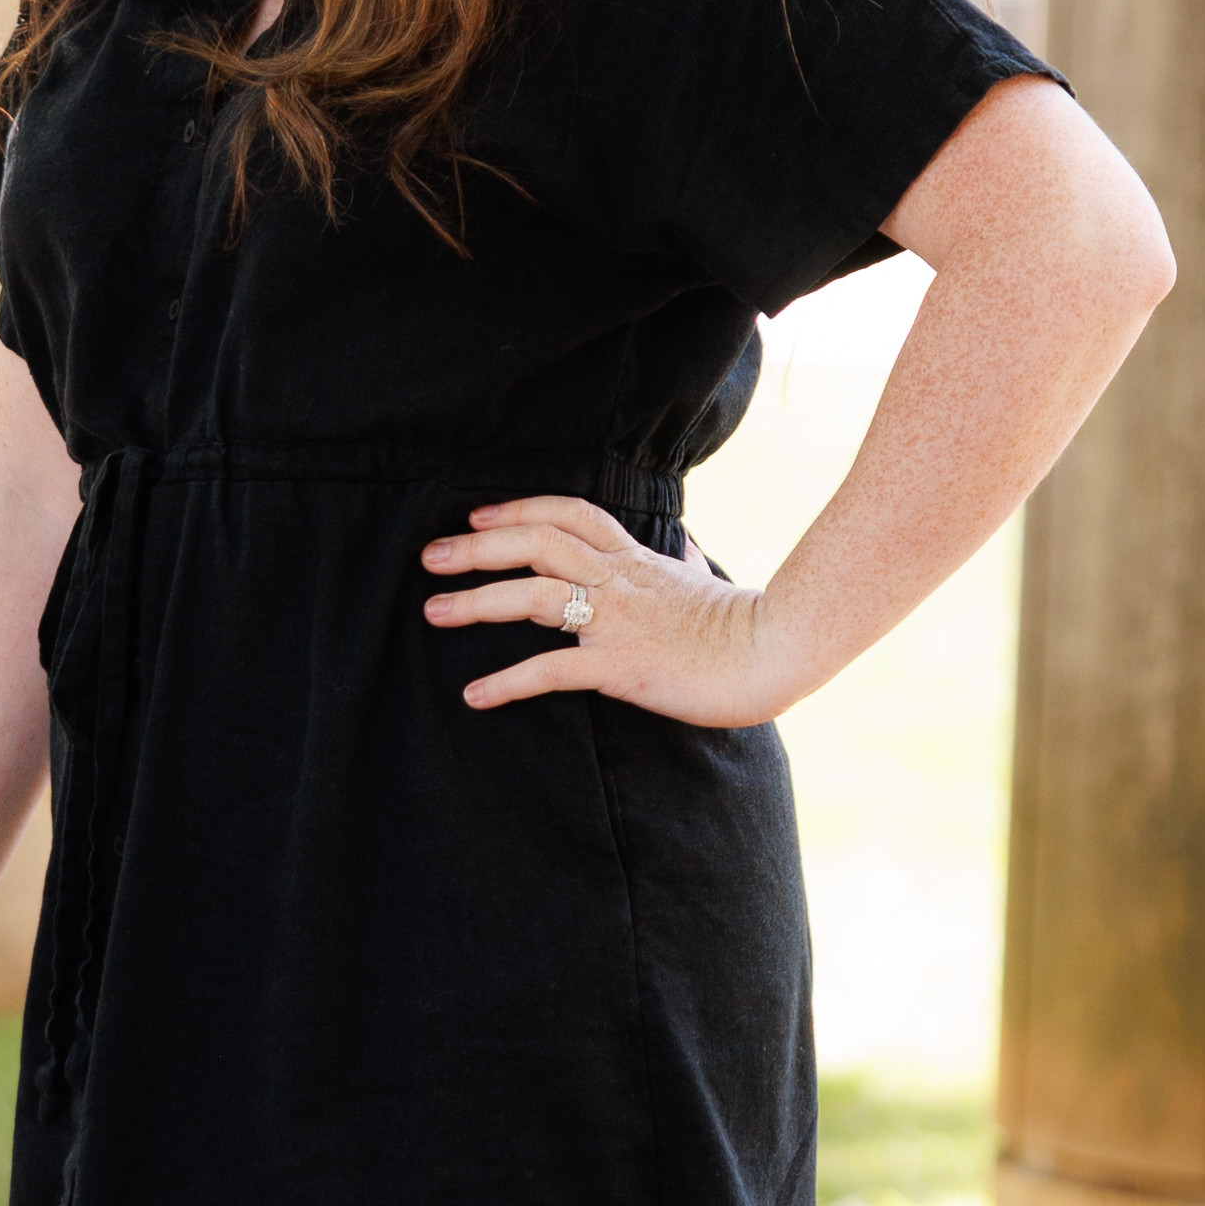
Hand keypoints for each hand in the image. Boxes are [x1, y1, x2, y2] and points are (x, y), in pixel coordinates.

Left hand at [421, 495, 777, 723]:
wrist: (774, 652)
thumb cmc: (743, 624)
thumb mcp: (708, 582)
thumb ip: (685, 563)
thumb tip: (686, 549)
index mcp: (635, 559)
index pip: (569, 513)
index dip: (519, 509)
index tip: (477, 515)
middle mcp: (619, 580)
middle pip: (536, 542)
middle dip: (478, 546)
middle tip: (430, 557)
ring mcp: (618, 620)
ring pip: (535, 594)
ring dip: (478, 601)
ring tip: (433, 612)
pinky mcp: (622, 665)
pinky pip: (553, 669)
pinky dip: (509, 681)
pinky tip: (476, 696)